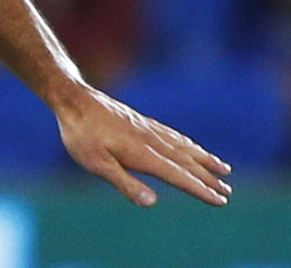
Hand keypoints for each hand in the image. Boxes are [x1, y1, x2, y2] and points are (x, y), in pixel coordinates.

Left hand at [53, 84, 231, 206]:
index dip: (200, 189)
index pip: (178, 175)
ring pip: (183, 146)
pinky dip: (189, 143)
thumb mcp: (96, 164)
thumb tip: (152, 202)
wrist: (72, 99)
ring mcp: (147, 129)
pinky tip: (192, 146)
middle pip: (186, 162)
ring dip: (204, 159)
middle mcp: (151, 140)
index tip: (220, 200)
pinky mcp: (141, 121)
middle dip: (207, 178)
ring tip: (224, 169)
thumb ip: (125, 183)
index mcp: (142, 154)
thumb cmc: (81, 135)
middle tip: (228, 192)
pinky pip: (173, 134)